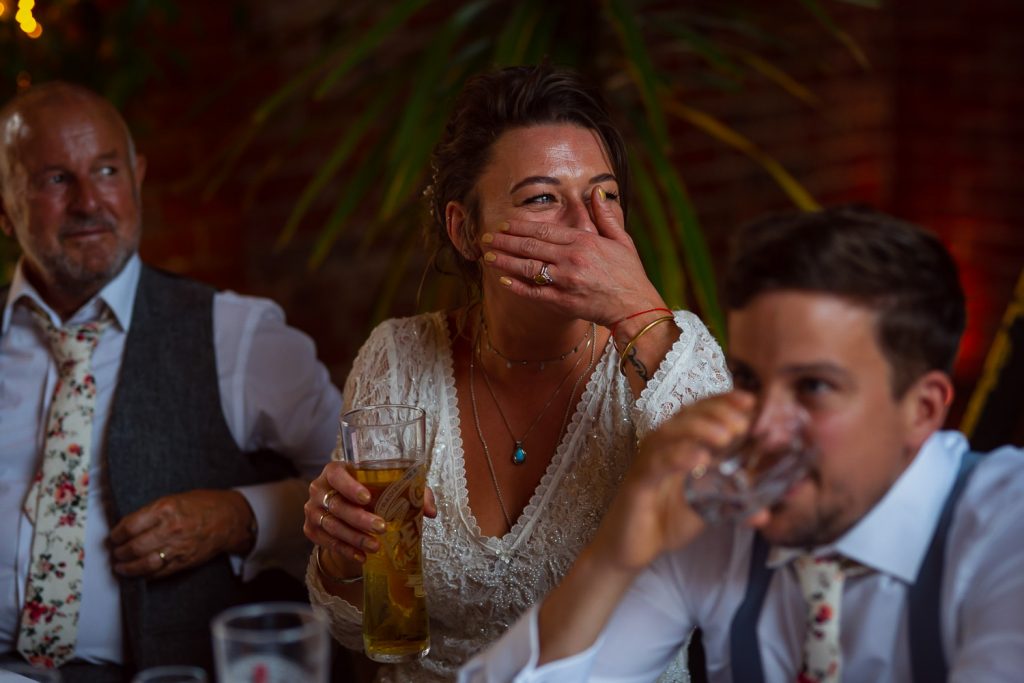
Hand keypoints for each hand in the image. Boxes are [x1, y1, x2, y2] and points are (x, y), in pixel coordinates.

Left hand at [110, 489, 254, 578]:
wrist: (227, 519)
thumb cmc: (201, 506)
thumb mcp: (173, 500)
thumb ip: (150, 513)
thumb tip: (127, 528)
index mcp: (165, 509)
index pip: (129, 526)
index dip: (116, 535)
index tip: (114, 537)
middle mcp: (170, 529)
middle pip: (133, 547)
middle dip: (119, 553)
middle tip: (115, 553)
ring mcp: (177, 547)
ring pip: (143, 564)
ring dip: (127, 568)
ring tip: (121, 566)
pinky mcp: (183, 562)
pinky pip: (158, 573)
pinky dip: (144, 575)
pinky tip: (138, 573)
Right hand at [305, 461, 436, 564]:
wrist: (347, 508)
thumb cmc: (372, 491)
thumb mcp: (391, 487)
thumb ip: (413, 492)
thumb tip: (431, 511)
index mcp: (335, 471)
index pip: (337, 474)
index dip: (350, 486)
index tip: (368, 498)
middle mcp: (319, 488)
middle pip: (336, 505)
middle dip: (359, 518)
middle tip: (381, 527)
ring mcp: (312, 510)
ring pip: (332, 525)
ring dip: (354, 537)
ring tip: (375, 546)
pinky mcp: (311, 530)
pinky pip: (326, 542)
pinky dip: (345, 550)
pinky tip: (361, 556)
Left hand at [479, 187, 664, 326]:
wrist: (636, 307)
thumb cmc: (630, 274)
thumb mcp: (622, 240)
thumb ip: (605, 215)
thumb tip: (596, 191)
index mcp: (583, 241)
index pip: (544, 230)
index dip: (520, 227)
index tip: (504, 225)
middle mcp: (571, 259)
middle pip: (530, 246)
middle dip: (505, 241)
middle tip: (486, 238)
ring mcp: (566, 281)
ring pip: (528, 268)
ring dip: (505, 261)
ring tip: (487, 256)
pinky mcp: (563, 302)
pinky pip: (534, 293)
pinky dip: (517, 286)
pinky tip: (503, 279)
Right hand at [591, 391, 755, 570]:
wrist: (632, 550)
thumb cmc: (667, 520)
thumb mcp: (707, 509)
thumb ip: (733, 505)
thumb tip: (765, 513)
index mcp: (683, 444)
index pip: (703, 412)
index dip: (725, 402)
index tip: (751, 401)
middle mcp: (664, 445)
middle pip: (688, 413)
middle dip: (717, 411)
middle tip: (742, 422)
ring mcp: (649, 460)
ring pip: (671, 432)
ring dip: (699, 429)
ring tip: (725, 436)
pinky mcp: (638, 480)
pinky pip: (656, 463)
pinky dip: (678, 457)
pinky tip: (699, 459)